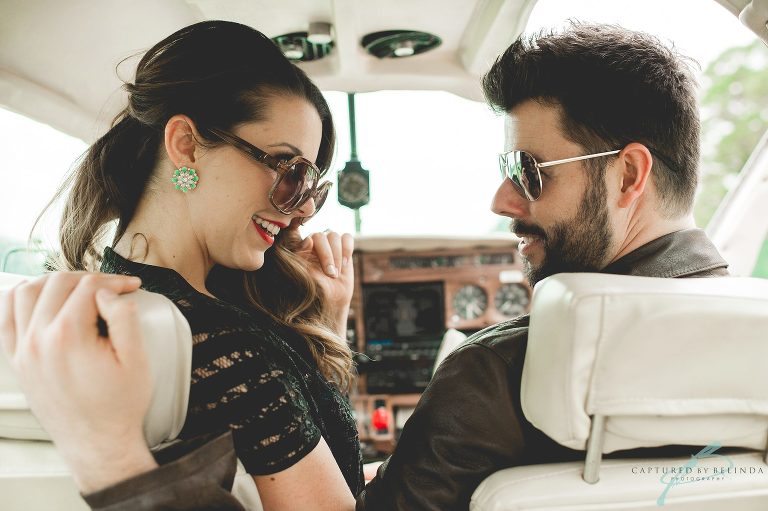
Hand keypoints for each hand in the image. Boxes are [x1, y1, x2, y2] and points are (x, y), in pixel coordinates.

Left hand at [0, 272, 157, 491]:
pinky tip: (42, 300)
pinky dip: (22, 299)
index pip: (89, 287)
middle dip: (89, 279)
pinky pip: (7, 316)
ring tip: (78, 289)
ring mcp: (23, 351)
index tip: (130, 287)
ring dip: (54, 283)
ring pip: (27, 292)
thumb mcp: (137, 360)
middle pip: (57, 284)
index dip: (115, 281)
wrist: (98, 442)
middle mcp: (38, 341)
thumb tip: (109, 293)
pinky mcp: (18, 361)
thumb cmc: (118, 405)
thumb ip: (124, 317)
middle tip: (110, 287)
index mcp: (68, 338)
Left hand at [285, 222, 354, 310]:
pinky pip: (347, 237)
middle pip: (320, 236)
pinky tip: (345, 263)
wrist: (333, 296)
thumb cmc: (316, 287)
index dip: (297, 226)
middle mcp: (313, 241)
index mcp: (300, 247)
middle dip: (327, 256)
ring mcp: (329, 242)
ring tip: (336, 273)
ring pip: (334, 236)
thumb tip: (309, 239)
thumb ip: (304, 257)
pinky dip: (347, 249)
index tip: (306, 241)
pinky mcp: (343, 245)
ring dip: (337, 256)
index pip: (294, 230)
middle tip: (330, 274)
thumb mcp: (307, 275)